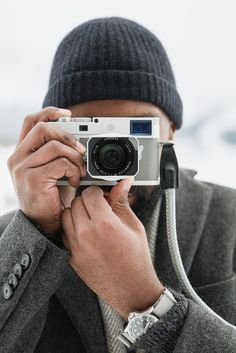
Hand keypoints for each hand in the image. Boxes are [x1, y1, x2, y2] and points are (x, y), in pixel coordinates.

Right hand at [8, 107, 85, 234]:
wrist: (43, 225)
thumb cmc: (51, 198)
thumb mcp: (53, 171)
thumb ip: (57, 153)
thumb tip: (78, 139)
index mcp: (22, 153)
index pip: (31, 121)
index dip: (49, 113)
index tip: (68, 114)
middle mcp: (18, 158)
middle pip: (43, 129)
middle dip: (68, 136)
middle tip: (81, 150)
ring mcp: (23, 169)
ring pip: (55, 146)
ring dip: (75, 158)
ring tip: (80, 172)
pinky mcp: (33, 179)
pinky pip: (61, 164)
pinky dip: (74, 171)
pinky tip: (75, 182)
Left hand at [62, 178, 163, 319]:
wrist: (131, 289)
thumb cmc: (136, 259)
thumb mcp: (133, 226)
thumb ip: (122, 202)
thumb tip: (122, 183)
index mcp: (104, 223)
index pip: (89, 193)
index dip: (97, 191)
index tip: (103, 196)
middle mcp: (87, 233)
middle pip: (76, 202)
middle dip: (87, 200)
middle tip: (99, 207)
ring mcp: (76, 247)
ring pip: (66, 215)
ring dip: (77, 213)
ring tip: (92, 219)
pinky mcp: (72, 257)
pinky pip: (65, 234)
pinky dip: (73, 229)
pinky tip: (87, 233)